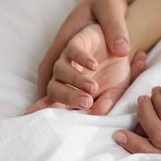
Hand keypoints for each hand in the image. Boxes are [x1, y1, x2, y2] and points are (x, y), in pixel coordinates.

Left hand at [28, 25, 145, 114]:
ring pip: (60, 69)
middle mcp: (64, 76)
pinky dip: (81, 58)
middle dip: (68, 96)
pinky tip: (93, 65)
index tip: (40, 118)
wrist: (120, 48)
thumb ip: (108, 102)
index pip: (54, 103)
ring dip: (76, 80)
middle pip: (54, 88)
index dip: (45, 110)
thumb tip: (98, 114)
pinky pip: (72, 50)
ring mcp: (69, 59)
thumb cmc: (114, 73)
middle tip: (86, 102)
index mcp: (71, 91)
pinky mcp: (77, 42)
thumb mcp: (116, 91)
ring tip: (93, 87)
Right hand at [37, 0, 130, 98]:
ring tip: (88, 105)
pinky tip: (68, 118)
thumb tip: (121, 49)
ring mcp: (70, 66)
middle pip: (58, 73)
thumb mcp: (111, 7)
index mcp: (74, 37)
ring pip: (57, 85)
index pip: (68, 50)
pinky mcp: (77, 76)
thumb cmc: (105, 6)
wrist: (104, 12)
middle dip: (69, 88)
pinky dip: (60, 105)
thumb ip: (116, 26)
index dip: (77, 60)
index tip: (94, 65)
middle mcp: (67, 54)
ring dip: (67, 97)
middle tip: (88, 99)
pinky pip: (64, 92)